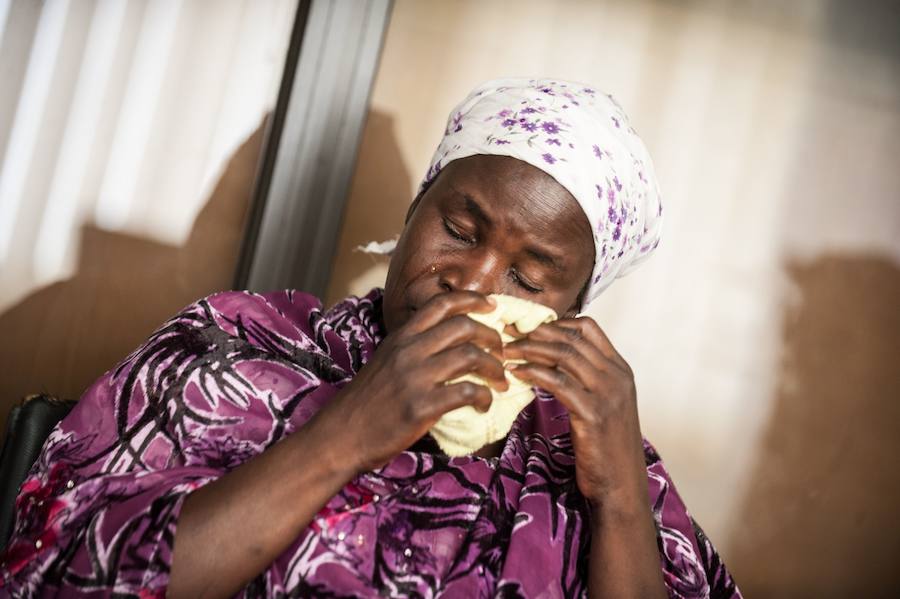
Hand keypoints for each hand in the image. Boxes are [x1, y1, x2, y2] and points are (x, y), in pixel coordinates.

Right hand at [324, 291, 507, 472]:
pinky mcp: (422, 406)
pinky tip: (484, 405)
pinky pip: (467, 392)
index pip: (441, 304)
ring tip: (501, 380)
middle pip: (463, 326)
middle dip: (492, 337)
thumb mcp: (384, 361)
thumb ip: (411, 348)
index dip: (472, 299)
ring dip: (495, 368)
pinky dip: (484, 397)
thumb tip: (445, 343)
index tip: (493, 305)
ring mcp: (415, 378)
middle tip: (502, 352)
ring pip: (471, 356)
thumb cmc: (364, 403)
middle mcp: (408, 351)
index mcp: (400, 337)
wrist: (340, 436)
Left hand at [504, 318, 646, 506]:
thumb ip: (585, 379)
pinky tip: (516, 373)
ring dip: (529, 350)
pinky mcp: (593, 414)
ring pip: (564, 356)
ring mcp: (607, 394)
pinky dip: (534, 373)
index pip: (588, 328)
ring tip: (506, 351)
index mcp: (620, 369)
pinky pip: (558, 382)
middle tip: (508, 333)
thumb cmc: (606, 446)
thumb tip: (551, 359)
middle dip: (535, 333)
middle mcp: (617, 376)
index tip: (528, 327)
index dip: (555, 323)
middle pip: (572, 339)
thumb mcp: (602, 403)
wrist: (622, 484)